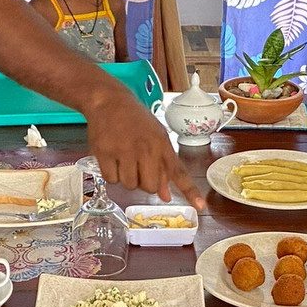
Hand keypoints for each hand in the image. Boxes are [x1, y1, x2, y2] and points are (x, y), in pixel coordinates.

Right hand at [85, 88, 204, 209]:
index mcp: (162, 145)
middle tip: (138, 167)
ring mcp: (124, 151)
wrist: (109, 100)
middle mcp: (146, 149)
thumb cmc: (135, 120)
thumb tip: (166, 196)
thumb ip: (162, 167)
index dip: (190, 192)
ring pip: (129, 185)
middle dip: (144, 183)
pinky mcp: (105, 153)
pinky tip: (112, 158)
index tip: (200, 206)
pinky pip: (111, 180)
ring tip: (124, 159)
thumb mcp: (155, 137)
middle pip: (149, 187)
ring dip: (126, 178)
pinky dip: (111, 174)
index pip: (178, 173)